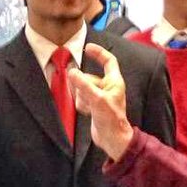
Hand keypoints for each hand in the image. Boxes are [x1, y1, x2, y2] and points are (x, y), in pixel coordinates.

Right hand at [68, 43, 134, 160]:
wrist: (111, 139)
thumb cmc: (111, 120)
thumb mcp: (97, 99)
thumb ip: (83, 84)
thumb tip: (72, 72)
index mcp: (114, 81)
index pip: (108, 60)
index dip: (99, 52)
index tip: (88, 47)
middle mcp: (107, 87)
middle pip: (89, 77)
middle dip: (82, 84)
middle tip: (81, 91)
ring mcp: (99, 97)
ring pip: (83, 88)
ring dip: (81, 95)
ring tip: (87, 105)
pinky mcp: (93, 106)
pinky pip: (81, 98)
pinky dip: (80, 103)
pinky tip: (85, 110)